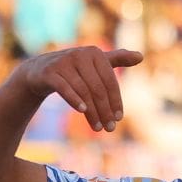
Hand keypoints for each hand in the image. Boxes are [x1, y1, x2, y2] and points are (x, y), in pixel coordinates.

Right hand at [19, 46, 143, 132]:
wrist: (40, 71)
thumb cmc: (75, 69)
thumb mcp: (96, 64)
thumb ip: (117, 59)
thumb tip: (141, 56)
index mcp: (95, 53)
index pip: (110, 81)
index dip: (116, 101)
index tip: (119, 118)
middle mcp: (79, 54)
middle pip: (97, 89)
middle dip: (105, 111)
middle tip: (110, 128)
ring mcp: (63, 62)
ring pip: (83, 91)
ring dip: (92, 112)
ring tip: (98, 128)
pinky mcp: (49, 72)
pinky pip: (64, 88)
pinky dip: (74, 99)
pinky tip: (82, 111)